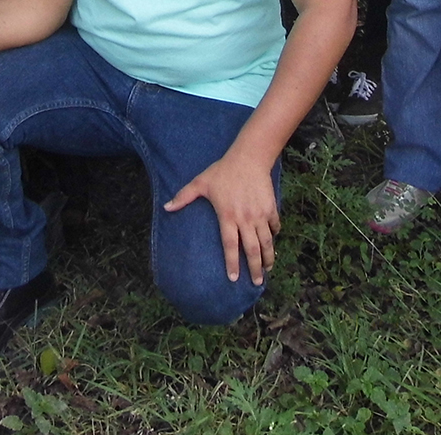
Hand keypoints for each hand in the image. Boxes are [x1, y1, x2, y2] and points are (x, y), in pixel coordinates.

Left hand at [164, 152, 278, 285]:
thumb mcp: (201, 182)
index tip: (234, 279)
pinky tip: (272, 243)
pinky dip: (274, 236)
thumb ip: (184, 196)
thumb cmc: (223, 171)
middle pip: (252, 249)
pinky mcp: (271, 208)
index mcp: (227, 216)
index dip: (232, 263)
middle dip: (255, 268)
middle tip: (257, 283)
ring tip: (267, 269)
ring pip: (266, 241)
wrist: (249, 157)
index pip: (230, 245)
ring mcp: (260, 214)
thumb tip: (166, 208)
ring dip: (268, 257)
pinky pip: (274, 226)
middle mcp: (245, 219)